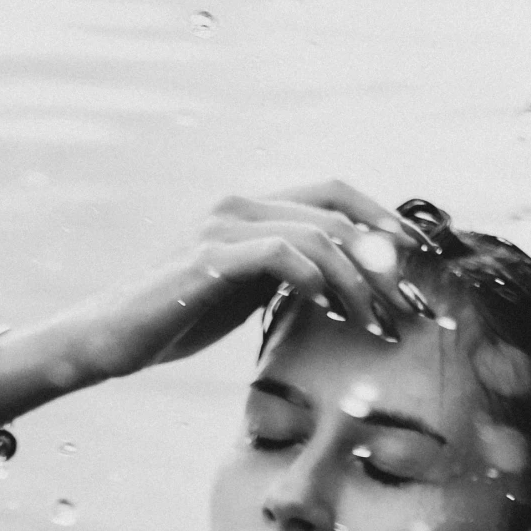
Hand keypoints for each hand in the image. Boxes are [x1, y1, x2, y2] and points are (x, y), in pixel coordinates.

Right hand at [62, 180, 421, 381]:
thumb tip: (342, 286)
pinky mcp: (209, 256)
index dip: (383, 219)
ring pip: (317, 234)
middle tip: (408, 308)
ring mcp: (224, 225)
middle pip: (337, 211)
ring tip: (375, 325)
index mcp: (254, 207)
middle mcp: (241, 203)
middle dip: (382, 261)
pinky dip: (316, 280)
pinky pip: (281, 254)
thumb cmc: (176, 320)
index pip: (335, 193)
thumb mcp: (244, 293)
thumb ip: (285, 277)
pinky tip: (330, 312)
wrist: (110, 337)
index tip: (419, 261)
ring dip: (357, 282)